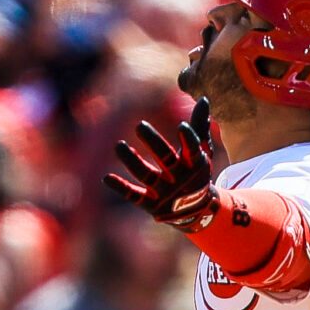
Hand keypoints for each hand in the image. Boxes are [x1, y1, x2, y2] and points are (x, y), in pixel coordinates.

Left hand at [103, 98, 218, 231]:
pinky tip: (106, 177)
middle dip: (154, 143)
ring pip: (146, 175)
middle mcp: (180, 178)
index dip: (188, 139)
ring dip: (131, 160)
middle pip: (165, 158)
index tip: (181, 126)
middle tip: (139, 125)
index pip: (193, 149)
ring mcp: (165, 193)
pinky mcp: (151, 205)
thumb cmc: (195, 172)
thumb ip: (199, 126)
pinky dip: (121, 187)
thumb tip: (203, 98)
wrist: (195, 210)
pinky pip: (134, 196)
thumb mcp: (201, 151)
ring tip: (118, 145)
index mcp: (194, 164)